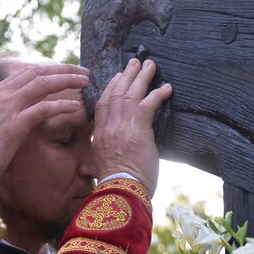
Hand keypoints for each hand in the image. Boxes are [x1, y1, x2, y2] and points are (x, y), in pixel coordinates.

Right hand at [0, 62, 89, 191]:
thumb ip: (4, 115)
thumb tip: (24, 115)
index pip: (26, 72)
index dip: (50, 69)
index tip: (67, 71)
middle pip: (37, 72)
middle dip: (63, 69)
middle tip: (83, 71)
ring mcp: (5, 108)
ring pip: (42, 84)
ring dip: (67, 80)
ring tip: (86, 82)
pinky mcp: (12, 126)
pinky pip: (42, 109)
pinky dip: (61, 105)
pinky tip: (76, 106)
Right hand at [90, 58, 171, 192]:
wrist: (120, 192)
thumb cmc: (114, 186)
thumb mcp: (98, 170)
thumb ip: (94, 163)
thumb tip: (87, 169)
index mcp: (99, 134)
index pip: (103, 104)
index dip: (110, 87)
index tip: (118, 76)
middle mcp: (109, 127)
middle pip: (116, 93)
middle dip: (127, 75)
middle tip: (135, 62)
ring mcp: (123, 127)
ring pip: (131, 94)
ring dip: (142, 77)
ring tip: (150, 64)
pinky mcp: (139, 130)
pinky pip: (149, 104)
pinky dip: (158, 94)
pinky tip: (167, 87)